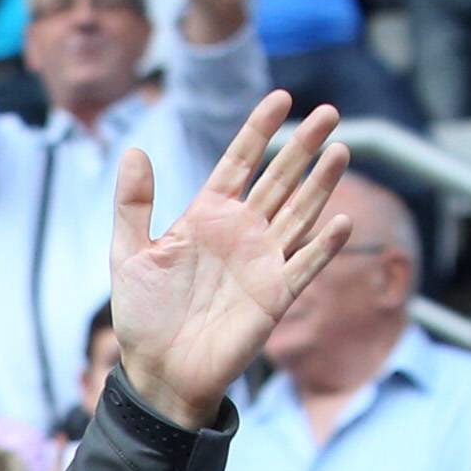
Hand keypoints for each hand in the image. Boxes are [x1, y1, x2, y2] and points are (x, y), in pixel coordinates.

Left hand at [106, 92, 356, 425]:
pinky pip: (304, 266)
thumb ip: (132, 204)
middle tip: (329, 112)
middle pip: (280, 180)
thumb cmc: (143, 316)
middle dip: (303, 146)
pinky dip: (323, 246)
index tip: (281, 97)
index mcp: (207, 216)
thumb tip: (134, 150)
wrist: (159, 373)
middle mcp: (241, 233)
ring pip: (299, 214)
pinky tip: (341, 220)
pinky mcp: (275, 297)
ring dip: (321, 185)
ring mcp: (262, 263)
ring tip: (340, 150)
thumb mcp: (129, 253)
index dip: (259, 130)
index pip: (240, 162)